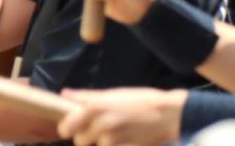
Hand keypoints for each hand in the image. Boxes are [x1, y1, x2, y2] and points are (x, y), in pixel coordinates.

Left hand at [57, 87, 184, 145]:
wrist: (170, 115)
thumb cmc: (142, 101)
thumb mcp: (113, 94)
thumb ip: (86, 96)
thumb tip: (64, 94)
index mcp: (96, 107)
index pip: (67, 127)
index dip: (69, 128)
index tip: (73, 127)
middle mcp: (102, 125)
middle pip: (80, 141)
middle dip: (86, 137)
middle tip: (100, 128)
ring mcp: (113, 140)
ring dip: (102, 143)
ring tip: (118, 132)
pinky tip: (125, 139)